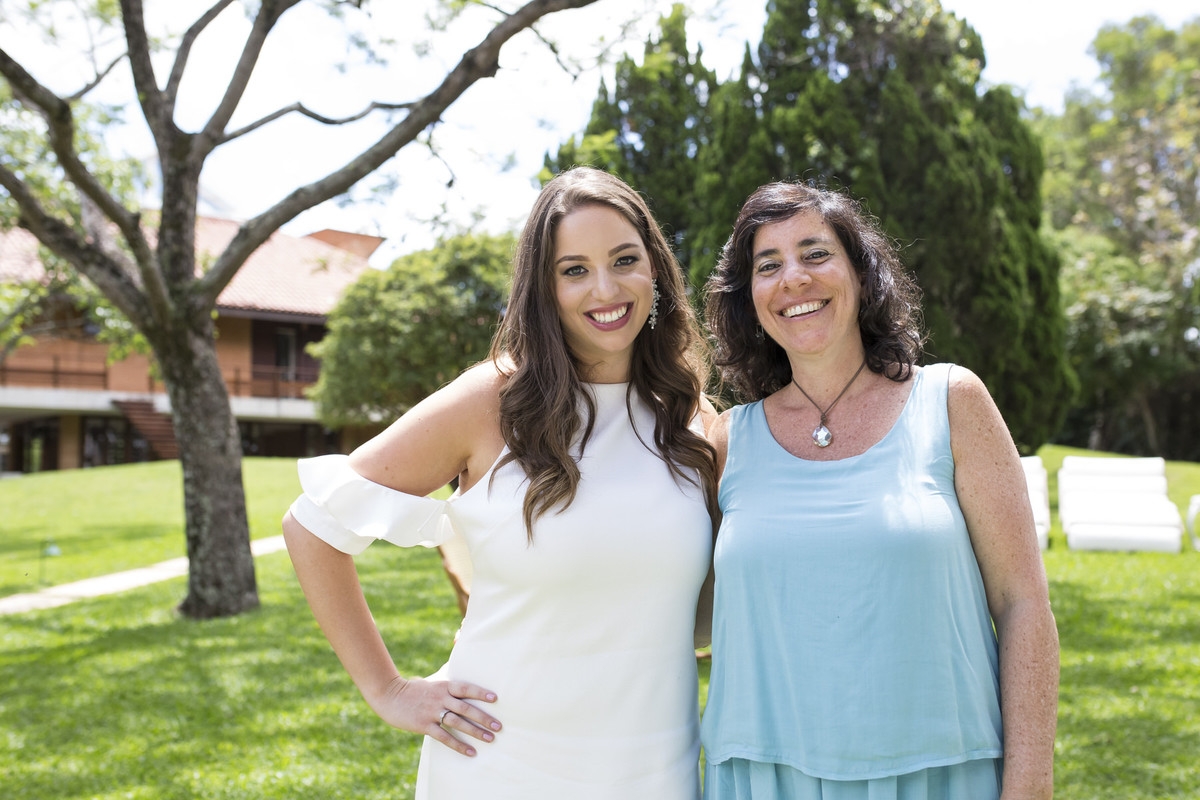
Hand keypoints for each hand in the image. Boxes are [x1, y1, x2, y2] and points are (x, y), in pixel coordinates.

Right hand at [367, 676, 500, 756]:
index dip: (481, 693)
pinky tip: (471, 752)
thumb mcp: (432, 681)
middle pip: (466, 708)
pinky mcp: (424, 725)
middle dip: (483, 717)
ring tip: (490, 738)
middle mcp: (440, 698)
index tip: (496, 699)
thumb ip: (448, 682)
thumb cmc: (414, 689)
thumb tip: (463, 677)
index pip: (466, 688)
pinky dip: (459, 745)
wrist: (390, 696)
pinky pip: (445, 737)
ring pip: (458, 723)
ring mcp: (432, 712)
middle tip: (499, 726)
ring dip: (475, 731)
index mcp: (444, 686)